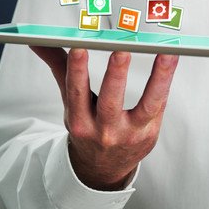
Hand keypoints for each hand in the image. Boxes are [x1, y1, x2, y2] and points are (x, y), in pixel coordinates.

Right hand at [30, 47, 178, 189]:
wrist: (103, 168)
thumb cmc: (88, 127)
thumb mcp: (70, 102)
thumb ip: (58, 67)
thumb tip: (37, 40)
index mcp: (79, 121)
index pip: (76, 93)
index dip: (76, 71)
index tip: (79, 48)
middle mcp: (104, 131)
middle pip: (110, 102)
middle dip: (115, 75)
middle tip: (121, 50)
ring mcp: (130, 134)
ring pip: (146, 106)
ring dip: (158, 79)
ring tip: (166, 54)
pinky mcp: (150, 133)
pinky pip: (160, 105)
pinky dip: (167, 82)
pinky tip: (172, 60)